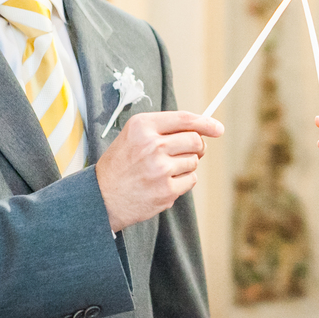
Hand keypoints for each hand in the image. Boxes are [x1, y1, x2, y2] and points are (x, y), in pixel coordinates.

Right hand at [96, 111, 221, 231]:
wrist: (100, 198)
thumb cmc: (120, 165)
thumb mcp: (133, 136)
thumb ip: (163, 129)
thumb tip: (201, 129)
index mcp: (142, 127)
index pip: (184, 119)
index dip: (206, 122)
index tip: (218, 128)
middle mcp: (152, 145)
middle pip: (195, 140)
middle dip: (198, 146)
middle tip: (191, 151)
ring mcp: (160, 169)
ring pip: (193, 161)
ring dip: (186, 165)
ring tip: (164, 170)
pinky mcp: (166, 190)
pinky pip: (190, 180)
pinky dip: (183, 181)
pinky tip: (164, 183)